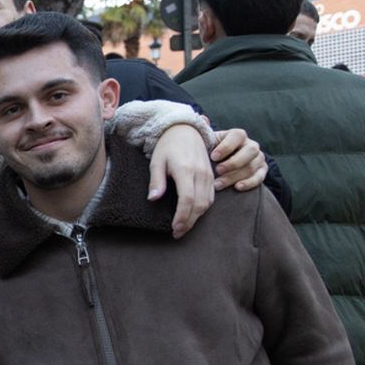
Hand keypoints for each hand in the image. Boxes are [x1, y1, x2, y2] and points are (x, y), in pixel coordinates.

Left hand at [149, 123, 214, 237]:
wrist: (185, 130)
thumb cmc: (167, 147)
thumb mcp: (156, 162)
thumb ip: (156, 181)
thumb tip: (153, 199)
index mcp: (186, 170)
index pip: (187, 199)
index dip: (182, 216)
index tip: (174, 228)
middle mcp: (200, 173)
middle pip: (199, 204)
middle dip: (189, 222)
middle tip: (177, 233)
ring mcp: (208, 174)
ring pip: (207, 202)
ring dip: (196, 217)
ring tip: (183, 228)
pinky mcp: (212, 175)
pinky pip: (211, 196)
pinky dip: (203, 208)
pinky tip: (193, 215)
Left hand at [209, 127, 267, 191]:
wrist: (224, 163)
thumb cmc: (213, 151)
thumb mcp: (208, 141)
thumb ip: (205, 130)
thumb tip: (202, 118)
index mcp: (238, 135)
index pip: (238, 135)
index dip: (226, 146)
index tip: (213, 156)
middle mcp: (251, 145)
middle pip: (250, 151)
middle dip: (233, 162)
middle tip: (217, 170)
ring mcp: (258, 158)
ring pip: (252, 166)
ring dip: (235, 176)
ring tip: (218, 184)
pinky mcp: (262, 171)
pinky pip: (260, 177)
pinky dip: (249, 183)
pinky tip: (237, 187)